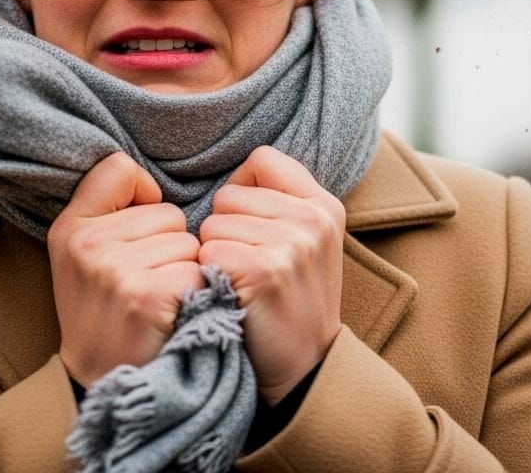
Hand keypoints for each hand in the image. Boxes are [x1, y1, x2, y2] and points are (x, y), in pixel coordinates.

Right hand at [47, 151, 205, 388]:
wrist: (102, 382)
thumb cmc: (104, 311)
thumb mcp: (83, 254)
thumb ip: (106, 207)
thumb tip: (152, 182)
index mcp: (71, 226)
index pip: (121, 169)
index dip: (142, 196)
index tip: (138, 229)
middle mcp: (87, 243)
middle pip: (169, 212)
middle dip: (170, 245)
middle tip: (146, 282)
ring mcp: (116, 270)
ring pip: (189, 243)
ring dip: (185, 271)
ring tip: (158, 300)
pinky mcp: (147, 296)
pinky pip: (198, 272)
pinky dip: (195, 294)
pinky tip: (172, 313)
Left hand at [198, 145, 344, 405]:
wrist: (303, 369)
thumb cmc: (288, 301)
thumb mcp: (304, 243)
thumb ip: (278, 201)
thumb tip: (233, 174)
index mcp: (323, 205)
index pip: (261, 160)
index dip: (242, 188)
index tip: (247, 224)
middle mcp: (313, 218)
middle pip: (228, 194)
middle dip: (223, 229)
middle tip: (247, 267)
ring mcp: (292, 244)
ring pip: (212, 224)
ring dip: (214, 255)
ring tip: (241, 284)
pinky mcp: (266, 271)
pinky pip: (207, 253)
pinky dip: (208, 277)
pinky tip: (232, 296)